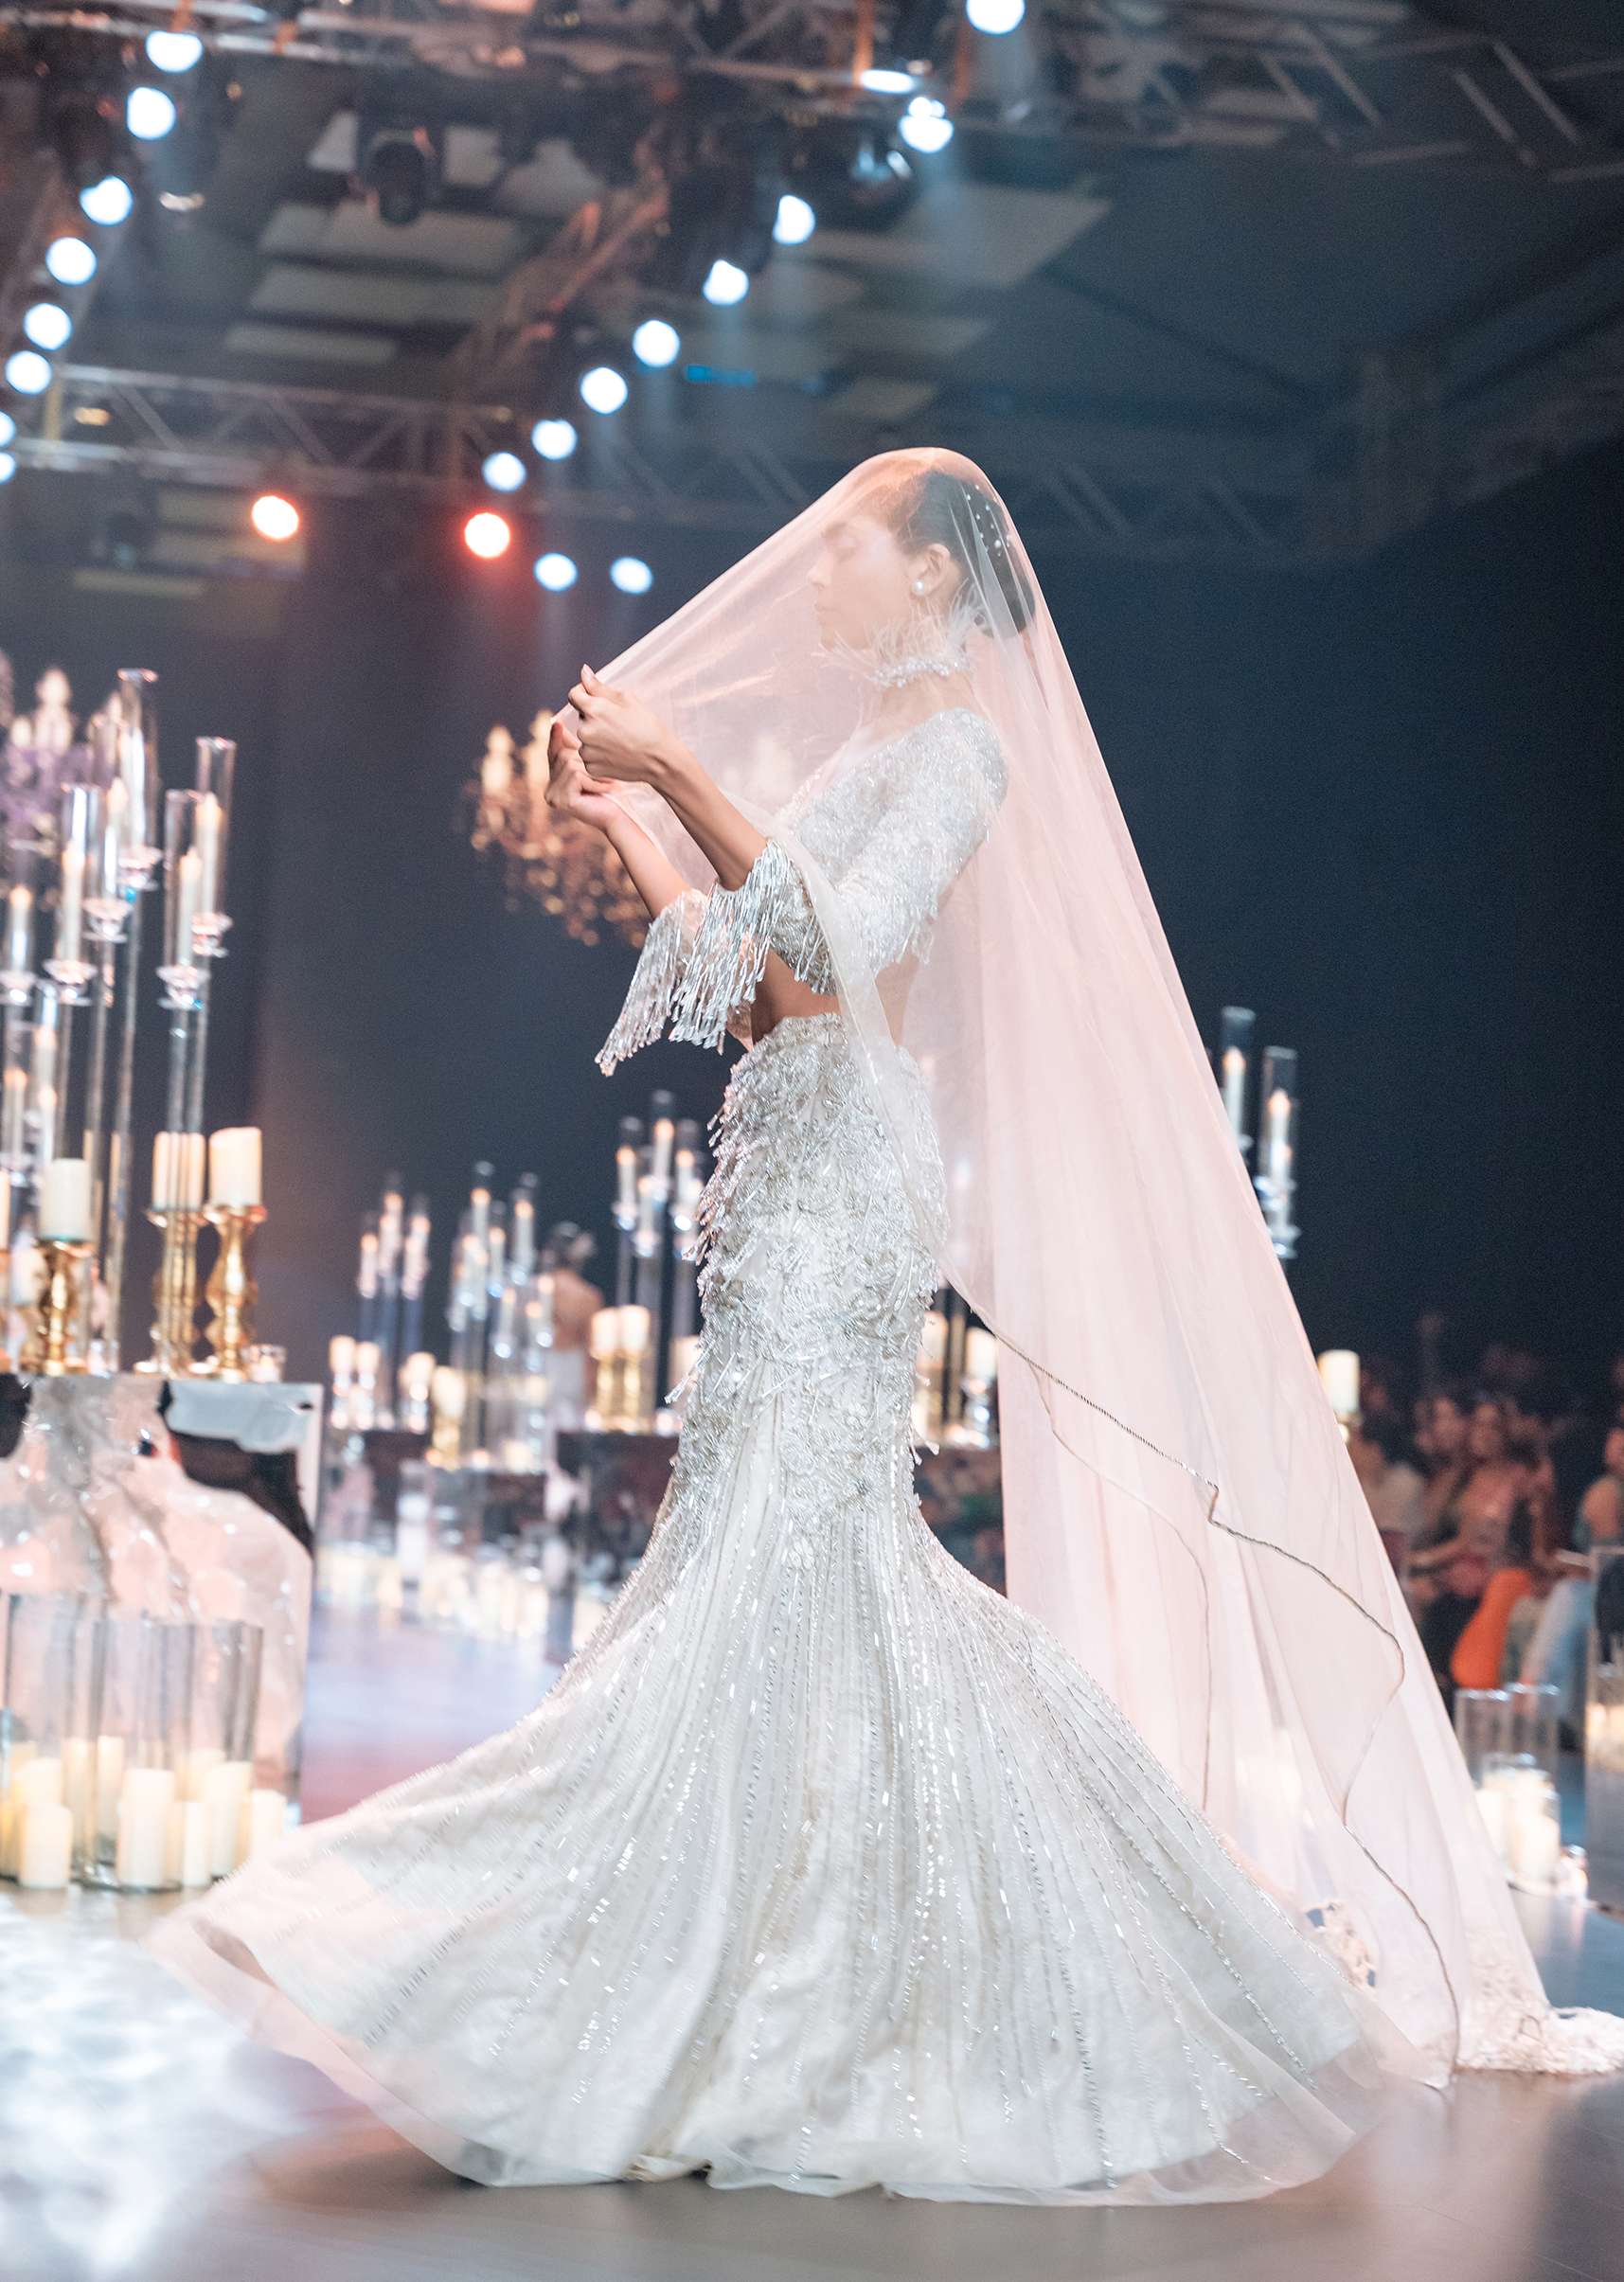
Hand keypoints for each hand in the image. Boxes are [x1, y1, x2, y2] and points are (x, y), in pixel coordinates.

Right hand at [545, 710, 622, 836]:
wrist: (621, 819)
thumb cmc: (611, 792)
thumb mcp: (592, 767)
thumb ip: (576, 750)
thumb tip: (563, 722)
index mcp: (554, 782)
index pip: (552, 754)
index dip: (555, 738)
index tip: (558, 722)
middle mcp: (549, 791)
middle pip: (562, 756)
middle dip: (586, 760)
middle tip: (607, 774)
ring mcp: (553, 797)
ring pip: (570, 764)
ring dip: (594, 772)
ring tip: (609, 782)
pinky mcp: (562, 801)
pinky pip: (577, 776)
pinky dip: (596, 781)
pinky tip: (607, 789)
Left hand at [566, 663, 683, 788]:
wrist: (660, 760)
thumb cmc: (648, 727)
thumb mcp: (627, 700)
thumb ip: (599, 687)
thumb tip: (583, 671)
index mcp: (594, 710)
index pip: (574, 695)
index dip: (585, 694)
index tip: (597, 699)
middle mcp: (585, 730)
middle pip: (582, 717)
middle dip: (594, 717)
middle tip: (618, 724)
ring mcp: (587, 751)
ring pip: (585, 737)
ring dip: (596, 736)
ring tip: (619, 740)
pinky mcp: (591, 767)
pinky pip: (589, 755)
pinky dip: (599, 754)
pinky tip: (617, 753)